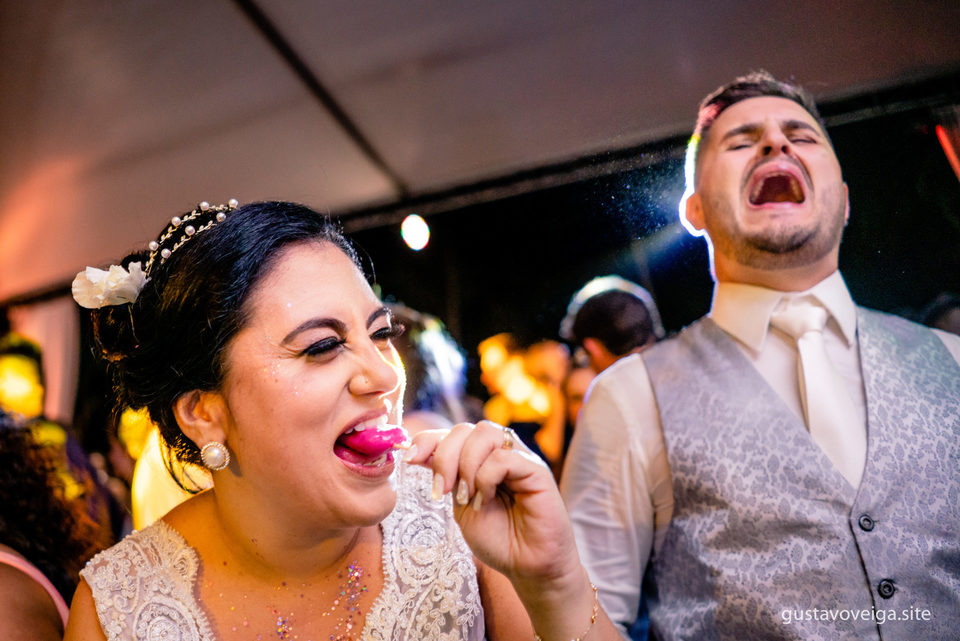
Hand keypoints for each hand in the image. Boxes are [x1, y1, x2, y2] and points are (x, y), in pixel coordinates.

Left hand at [404, 421, 581, 584]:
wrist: (527, 566)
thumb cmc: (497, 538)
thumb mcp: (460, 506)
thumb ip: (446, 478)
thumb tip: (416, 453)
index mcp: (480, 459)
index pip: (451, 433)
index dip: (427, 440)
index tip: (409, 459)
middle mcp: (500, 452)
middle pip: (465, 428)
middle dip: (444, 456)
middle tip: (441, 491)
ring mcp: (519, 457)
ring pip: (485, 433)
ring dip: (466, 465)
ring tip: (466, 497)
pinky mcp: (536, 469)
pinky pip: (504, 456)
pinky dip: (486, 478)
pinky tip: (486, 500)